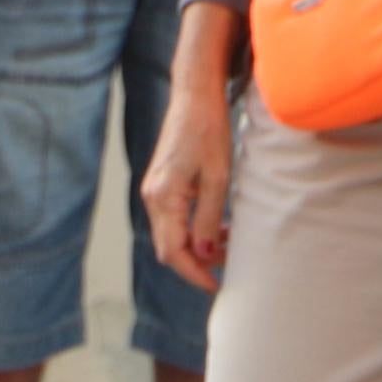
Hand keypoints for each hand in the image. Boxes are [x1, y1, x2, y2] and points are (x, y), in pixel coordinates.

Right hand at [139, 74, 235, 293]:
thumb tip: (203, 253)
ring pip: (173, 233)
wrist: (195, 95)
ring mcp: (155, 190)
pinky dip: (195, 227)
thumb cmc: (208, 130)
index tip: (216, 286)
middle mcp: (152, 197)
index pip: (173, 251)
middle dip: (197, 262)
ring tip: (229, 243)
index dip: (194, 273)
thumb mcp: (217, 176)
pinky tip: (219, 225)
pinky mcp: (163, 183)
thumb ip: (209, 217)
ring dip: (198, 244)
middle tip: (228, 265)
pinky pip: (176, 217)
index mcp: (163, 197)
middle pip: (169, 246)